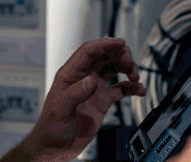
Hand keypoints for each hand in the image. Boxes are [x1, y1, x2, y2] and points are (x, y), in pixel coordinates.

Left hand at [13, 37, 145, 161]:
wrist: (56, 146)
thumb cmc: (51, 127)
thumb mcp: (60, 109)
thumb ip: (75, 94)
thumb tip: (90, 80)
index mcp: (70, 74)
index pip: (88, 51)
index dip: (105, 44)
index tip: (120, 43)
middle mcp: (83, 78)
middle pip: (104, 56)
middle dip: (119, 55)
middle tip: (129, 62)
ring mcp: (94, 88)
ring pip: (114, 69)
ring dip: (127, 69)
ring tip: (135, 76)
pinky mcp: (103, 100)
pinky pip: (121, 88)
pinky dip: (131, 87)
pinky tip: (139, 90)